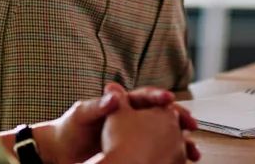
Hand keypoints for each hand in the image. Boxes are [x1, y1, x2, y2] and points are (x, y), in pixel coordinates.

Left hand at [39, 83, 193, 162]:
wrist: (61, 153)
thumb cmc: (69, 129)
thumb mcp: (81, 115)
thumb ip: (97, 106)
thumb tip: (113, 97)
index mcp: (122, 105)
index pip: (145, 97)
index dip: (158, 97)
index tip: (169, 100)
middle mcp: (132, 119)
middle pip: (162, 115)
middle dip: (179, 118)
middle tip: (190, 123)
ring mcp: (135, 136)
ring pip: (164, 135)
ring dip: (180, 141)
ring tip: (192, 149)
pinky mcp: (135, 152)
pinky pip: (158, 152)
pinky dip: (171, 157)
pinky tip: (181, 162)